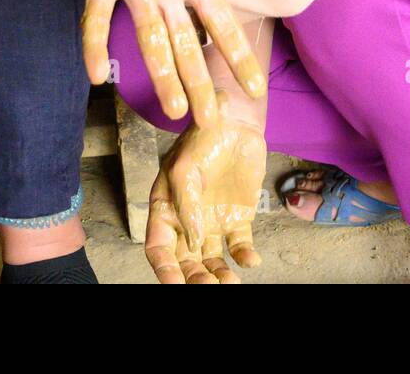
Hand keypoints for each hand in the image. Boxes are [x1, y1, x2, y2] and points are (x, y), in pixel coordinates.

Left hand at [81, 0, 297, 124]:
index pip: (221, 22)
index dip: (236, 54)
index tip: (255, 89)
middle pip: (186, 43)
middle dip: (198, 81)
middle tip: (209, 121)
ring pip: (149, 38)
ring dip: (160, 74)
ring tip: (173, 111)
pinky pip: (95, 14)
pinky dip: (94, 42)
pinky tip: (96, 73)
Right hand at [145, 92, 266, 284]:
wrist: (236, 122)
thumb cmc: (203, 137)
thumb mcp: (185, 168)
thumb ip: (186, 207)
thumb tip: (194, 244)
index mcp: (165, 206)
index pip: (159, 247)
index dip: (165, 270)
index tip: (176, 286)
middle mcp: (187, 219)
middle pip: (186, 260)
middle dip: (195, 279)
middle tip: (211, 287)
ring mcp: (212, 220)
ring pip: (212, 261)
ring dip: (219, 276)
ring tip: (231, 282)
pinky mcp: (237, 218)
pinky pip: (239, 247)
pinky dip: (245, 258)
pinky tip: (250, 260)